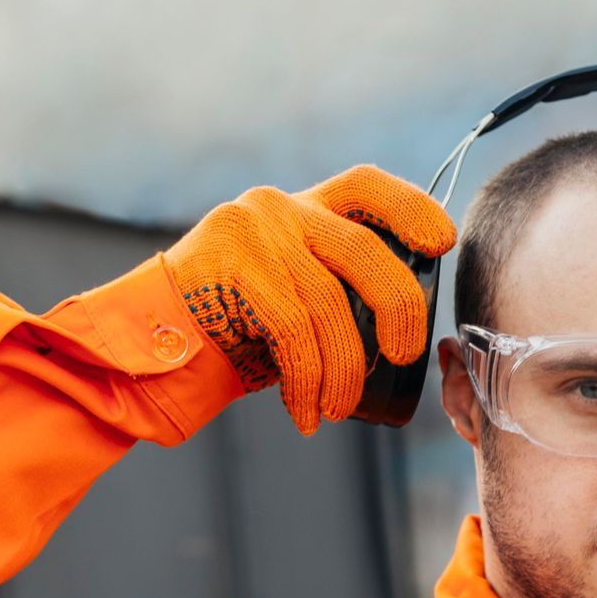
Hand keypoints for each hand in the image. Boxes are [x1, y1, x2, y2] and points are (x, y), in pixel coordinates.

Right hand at [168, 165, 456, 434]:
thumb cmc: (237, 327)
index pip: (367, 186)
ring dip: (341, 369)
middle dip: (397, 309)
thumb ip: (340, 286)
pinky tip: (307, 411)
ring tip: (337, 408)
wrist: (154, 339)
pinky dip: (306, 380)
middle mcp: (281, 206)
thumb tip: (408, 327)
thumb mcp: (296, 291)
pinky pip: (291, 329)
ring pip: (327, 302)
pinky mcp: (229, 262)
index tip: (441, 242)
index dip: (412, 209)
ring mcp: (253, 230)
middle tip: (401, 356)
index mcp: (304, 206)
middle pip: (364, 250)